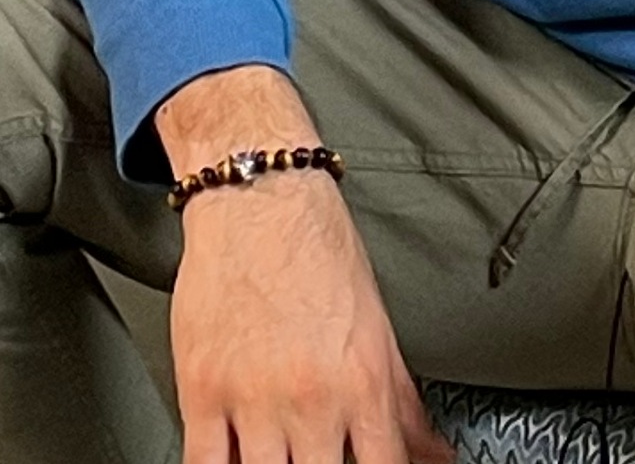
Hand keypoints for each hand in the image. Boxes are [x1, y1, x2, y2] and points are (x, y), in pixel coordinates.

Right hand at [158, 67, 452, 463]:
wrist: (260, 197)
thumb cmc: (318, 251)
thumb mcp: (378, 325)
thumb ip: (403, 402)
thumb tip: (433, 454)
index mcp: (364, 381)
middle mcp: (312, 398)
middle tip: (319, 458)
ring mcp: (254, 400)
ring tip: (284, 456)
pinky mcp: (202, 394)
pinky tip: (236, 462)